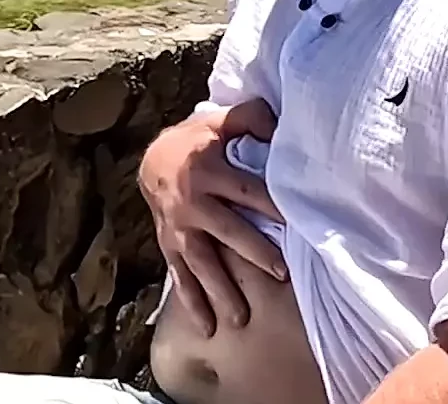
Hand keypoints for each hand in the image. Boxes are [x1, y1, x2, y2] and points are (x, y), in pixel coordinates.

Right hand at [139, 98, 285, 333]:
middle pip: (228, 231)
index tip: (295, 223)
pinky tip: (207, 327)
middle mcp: (192, 203)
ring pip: (202, 263)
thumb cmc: (198, 140)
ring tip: (240, 318)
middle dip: (254, 253)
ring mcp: (178, 229)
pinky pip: (181, 277)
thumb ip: (250, 119)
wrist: (152, 160)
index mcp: (208, 170)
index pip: (247, 191)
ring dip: (221, 290)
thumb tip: (280, 127)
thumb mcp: (220, 121)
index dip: (271, 206)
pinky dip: (192, 303)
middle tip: (280, 273)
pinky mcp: (169, 246)